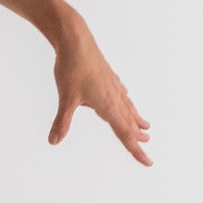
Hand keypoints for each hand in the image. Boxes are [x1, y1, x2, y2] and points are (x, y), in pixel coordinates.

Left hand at [47, 14, 152, 164]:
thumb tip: (54, 140)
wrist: (76, 40)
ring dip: (136, 118)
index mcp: (108, 105)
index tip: (148, 162)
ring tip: (145, 125)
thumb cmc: (72, 67)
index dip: (136, 149)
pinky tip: (126, 96)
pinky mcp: (107, 74)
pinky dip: (126, 99)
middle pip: (129, 121)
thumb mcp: (66, 98)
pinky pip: (121, 91)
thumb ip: (62, 122)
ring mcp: (112, 84)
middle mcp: (114, 95)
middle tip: (147, 143)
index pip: (125, 134)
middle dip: (137, 134)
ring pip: (128, 105)